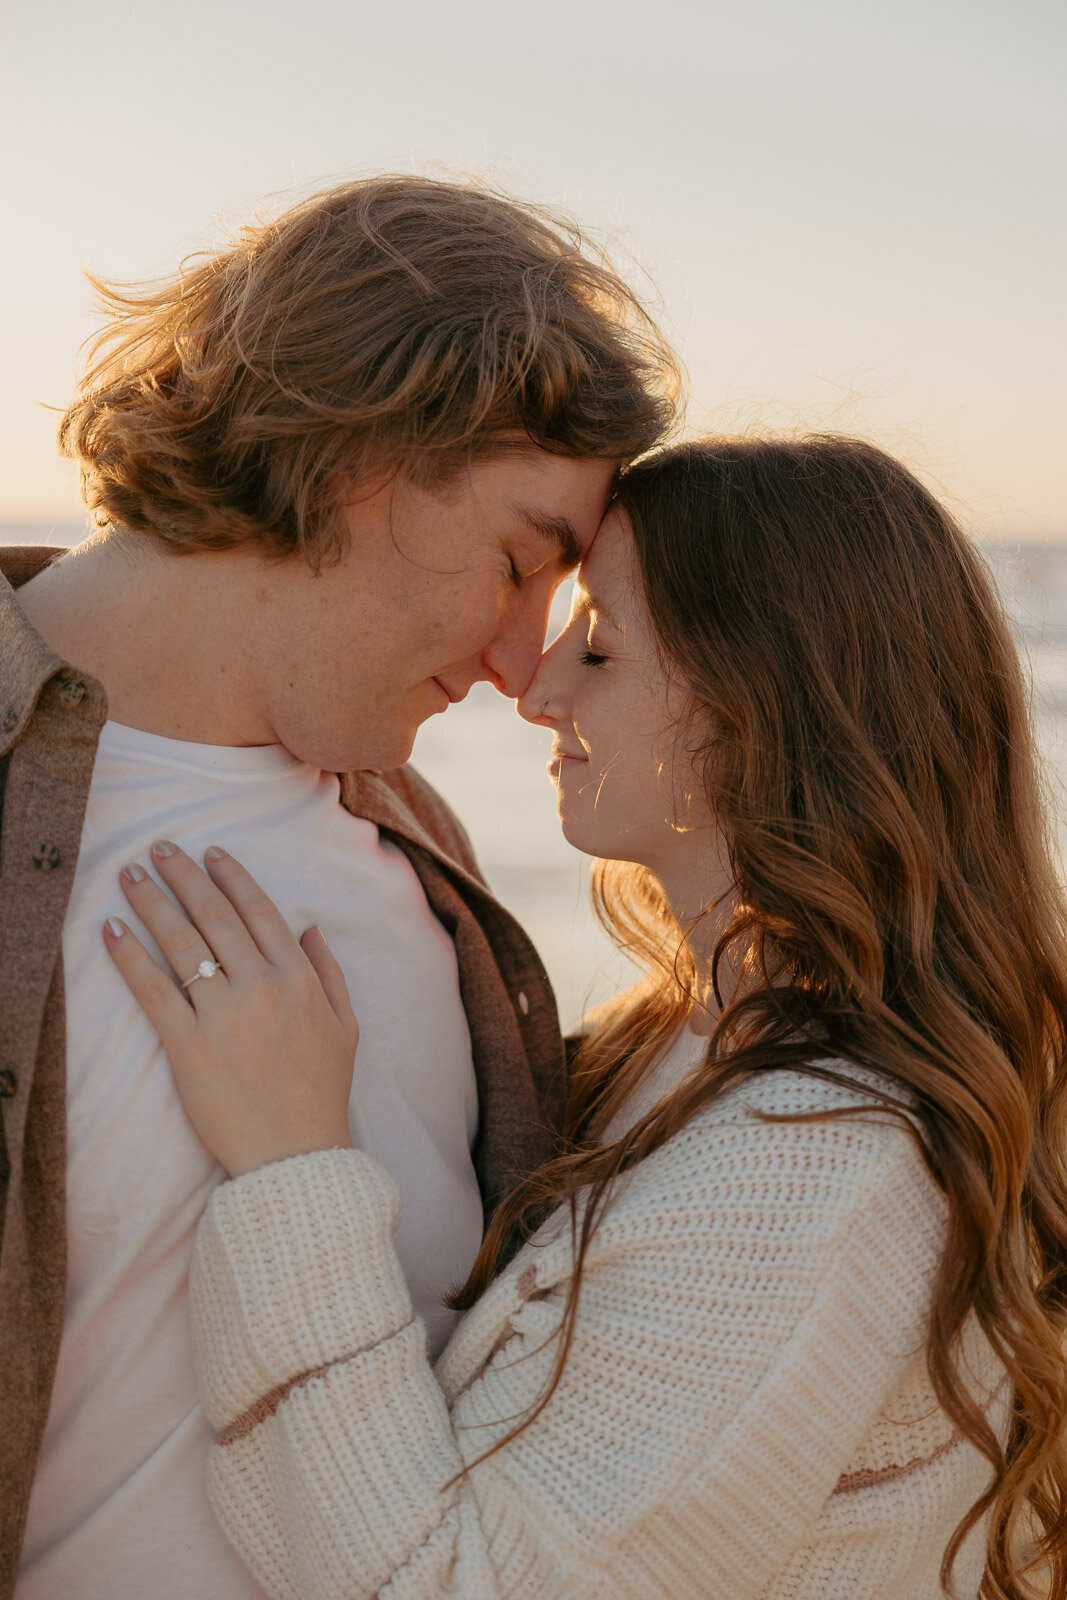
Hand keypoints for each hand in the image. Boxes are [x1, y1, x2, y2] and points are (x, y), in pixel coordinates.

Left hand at [104, 842, 357, 1178]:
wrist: (296, 1156)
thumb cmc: (321, 1094)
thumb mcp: (346, 1027)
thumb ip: (329, 972)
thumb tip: (308, 927)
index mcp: (299, 979)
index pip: (260, 911)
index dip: (232, 877)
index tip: (211, 852)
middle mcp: (262, 988)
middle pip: (214, 916)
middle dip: (184, 875)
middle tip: (159, 849)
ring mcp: (224, 1016)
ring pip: (181, 942)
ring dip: (152, 901)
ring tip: (130, 875)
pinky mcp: (189, 1048)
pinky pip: (154, 990)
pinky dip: (130, 956)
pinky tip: (113, 930)